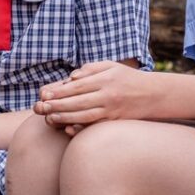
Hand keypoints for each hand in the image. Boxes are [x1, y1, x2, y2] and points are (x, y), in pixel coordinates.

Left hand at [34, 61, 156, 127]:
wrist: (154, 94)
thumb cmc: (128, 78)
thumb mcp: (111, 66)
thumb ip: (90, 69)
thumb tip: (71, 77)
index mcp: (106, 78)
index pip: (77, 85)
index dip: (59, 90)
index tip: (44, 94)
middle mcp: (108, 94)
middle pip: (78, 101)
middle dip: (57, 105)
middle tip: (40, 108)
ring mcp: (112, 109)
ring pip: (84, 115)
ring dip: (65, 117)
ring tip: (49, 118)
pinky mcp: (115, 121)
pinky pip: (95, 125)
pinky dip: (80, 127)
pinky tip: (67, 128)